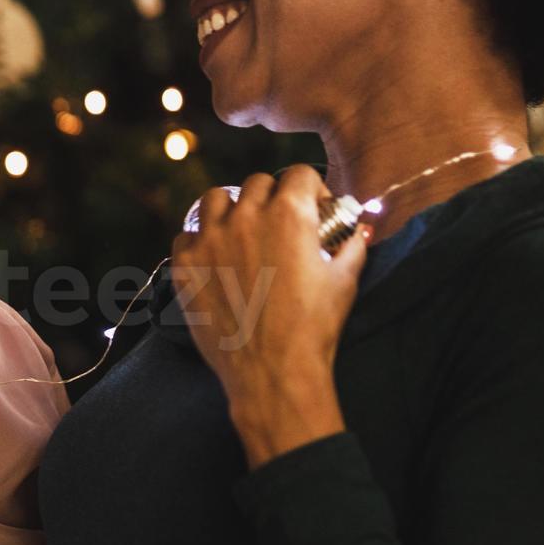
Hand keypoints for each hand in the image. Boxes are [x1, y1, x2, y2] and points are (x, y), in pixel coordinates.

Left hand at [168, 164, 362, 466]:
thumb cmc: (314, 327)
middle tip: (278, 223)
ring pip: (214, 199)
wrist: (272, 371)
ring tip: (240, 231)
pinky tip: (214, 258)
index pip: (299, 173)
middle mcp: (245, 218)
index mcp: (289, 214)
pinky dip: (199, 240)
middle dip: (272, 197)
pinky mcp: (184, 266)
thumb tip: (358, 227)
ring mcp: (209, 240)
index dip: (310, 187)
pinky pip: (185, 236)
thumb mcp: (346, 279)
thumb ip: (352, 243)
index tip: (313, 206)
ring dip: (230, 208)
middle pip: (256, 183)